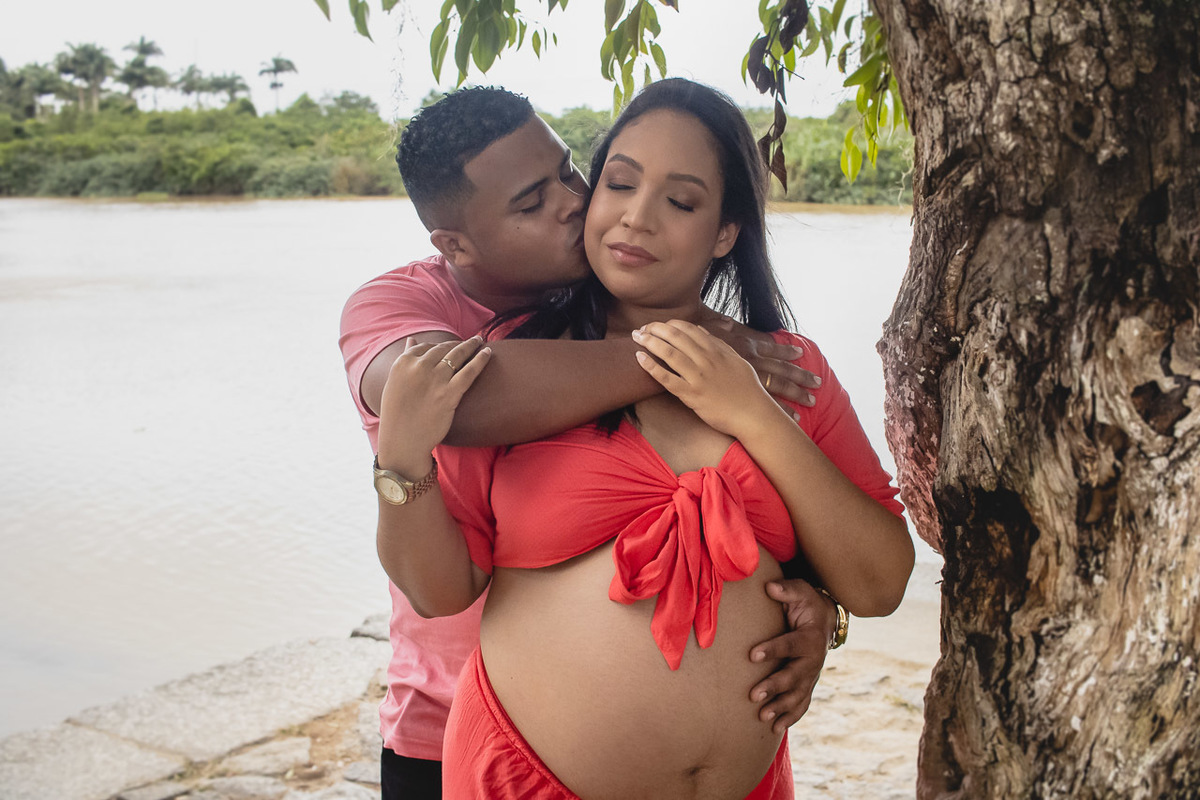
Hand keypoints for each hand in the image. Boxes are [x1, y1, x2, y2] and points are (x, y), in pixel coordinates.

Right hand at [376, 337, 490, 474]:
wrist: (402, 441)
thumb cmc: (397, 414)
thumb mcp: (395, 382)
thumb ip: (404, 359)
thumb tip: (412, 339)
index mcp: (403, 362)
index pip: (426, 346)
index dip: (441, 345)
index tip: (451, 345)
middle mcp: (418, 367)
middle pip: (444, 348)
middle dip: (458, 344)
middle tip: (471, 341)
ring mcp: (435, 380)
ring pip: (458, 355)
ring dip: (471, 345)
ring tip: (480, 340)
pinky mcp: (449, 394)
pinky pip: (469, 371)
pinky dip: (481, 359)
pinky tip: (488, 352)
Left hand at [632, 320, 783, 439]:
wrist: (753, 414)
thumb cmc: (747, 389)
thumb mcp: (736, 360)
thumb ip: (719, 344)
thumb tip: (701, 331)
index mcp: (716, 350)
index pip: (688, 329)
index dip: (669, 324)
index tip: (658, 326)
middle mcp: (706, 360)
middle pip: (675, 337)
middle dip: (655, 329)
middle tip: (641, 329)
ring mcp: (698, 377)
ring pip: (669, 353)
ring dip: (650, 342)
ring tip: (636, 337)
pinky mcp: (692, 395)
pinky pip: (667, 379)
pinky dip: (652, 367)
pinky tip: (639, 358)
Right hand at [701, 315, 819, 407]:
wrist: (681, 354)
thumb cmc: (690, 342)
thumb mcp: (706, 328)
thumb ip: (718, 324)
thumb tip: (726, 321)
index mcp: (746, 345)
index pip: (772, 348)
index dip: (786, 350)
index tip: (801, 352)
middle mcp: (752, 361)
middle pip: (781, 370)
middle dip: (800, 377)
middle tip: (819, 383)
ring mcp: (748, 378)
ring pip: (778, 387)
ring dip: (795, 394)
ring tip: (811, 401)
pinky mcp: (741, 393)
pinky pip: (766, 403)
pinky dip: (780, 410)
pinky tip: (793, 418)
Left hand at [748, 578, 837, 733]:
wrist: (825, 621)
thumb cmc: (807, 604)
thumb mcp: (800, 592)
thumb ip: (786, 590)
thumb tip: (769, 587)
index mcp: (810, 637)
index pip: (790, 644)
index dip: (772, 649)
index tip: (751, 655)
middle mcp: (814, 660)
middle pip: (794, 676)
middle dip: (775, 686)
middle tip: (754, 695)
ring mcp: (812, 675)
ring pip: (798, 695)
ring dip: (781, 707)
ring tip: (762, 717)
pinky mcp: (808, 684)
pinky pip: (802, 704)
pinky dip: (791, 717)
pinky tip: (775, 729)